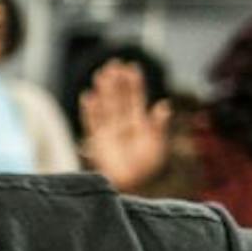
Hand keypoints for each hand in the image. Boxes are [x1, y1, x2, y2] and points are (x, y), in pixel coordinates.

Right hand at [79, 59, 173, 192]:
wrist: (132, 186)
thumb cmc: (147, 168)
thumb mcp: (158, 145)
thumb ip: (159, 125)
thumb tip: (163, 104)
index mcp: (140, 123)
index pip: (136, 98)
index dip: (134, 83)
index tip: (131, 67)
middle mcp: (123, 124)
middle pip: (118, 98)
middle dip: (116, 81)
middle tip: (113, 64)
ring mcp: (109, 131)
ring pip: (105, 106)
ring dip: (103, 91)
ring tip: (101, 74)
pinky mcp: (98, 141)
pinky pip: (92, 121)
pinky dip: (90, 110)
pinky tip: (88, 96)